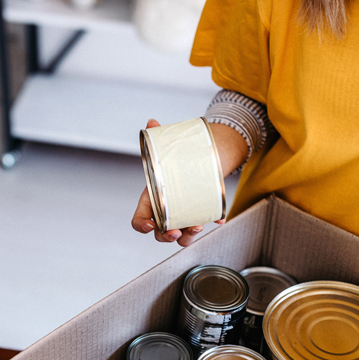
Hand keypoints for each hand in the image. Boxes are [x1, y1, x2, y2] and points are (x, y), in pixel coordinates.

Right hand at [131, 119, 224, 247]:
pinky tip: (218, 218)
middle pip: (160, 233)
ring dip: (188, 236)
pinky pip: (204, 225)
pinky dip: (211, 222)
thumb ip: (158, 137)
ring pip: (181, 236)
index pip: (140, 220)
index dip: (142, 226)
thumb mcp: (167, 149)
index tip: (150, 226)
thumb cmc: (177, 159)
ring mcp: (183, 216)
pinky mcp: (199, 214)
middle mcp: (166, 212)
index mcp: (152, 199)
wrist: (199, 158)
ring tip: (198, 225)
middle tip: (176, 231)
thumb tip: (152, 122)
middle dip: (167, 236)